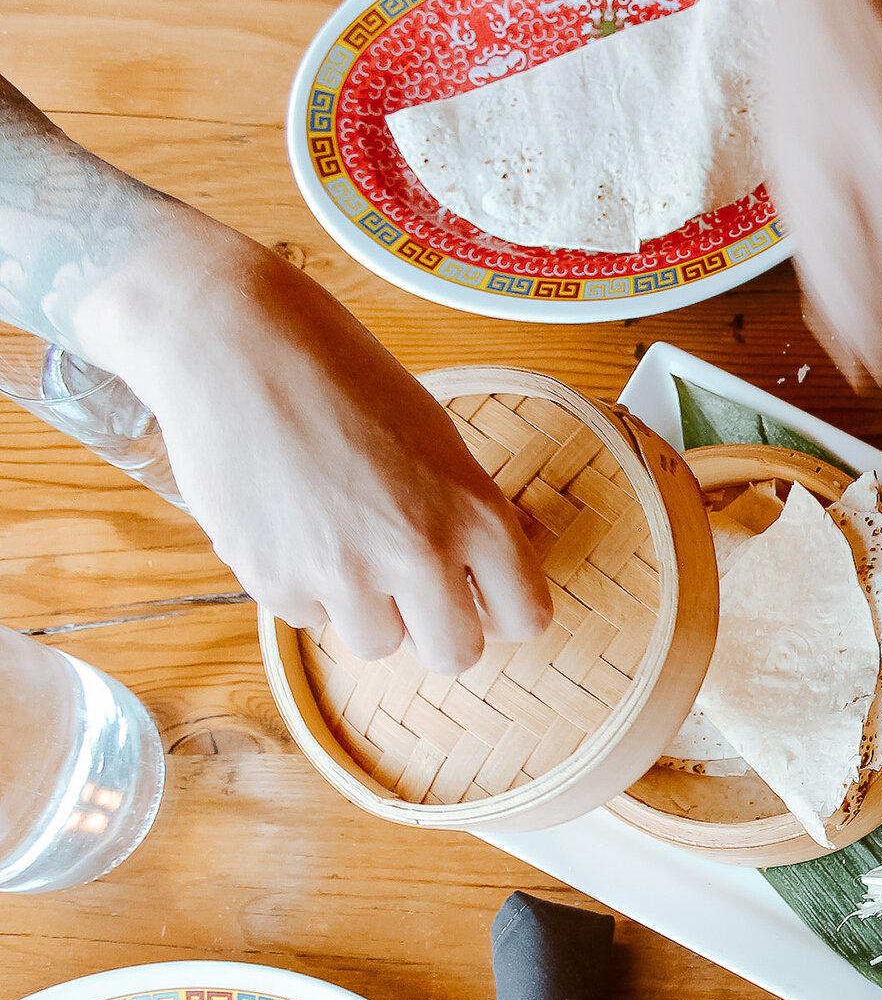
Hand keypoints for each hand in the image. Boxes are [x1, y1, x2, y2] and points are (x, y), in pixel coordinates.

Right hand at [79, 211, 550, 673]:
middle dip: (434, 629)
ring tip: (339, 537)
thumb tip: (480, 586)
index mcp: (476, 513)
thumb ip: (465, 519)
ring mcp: (343, 573)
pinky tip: (290, 522)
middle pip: (455, 656)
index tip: (476, 593)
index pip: (526, 619)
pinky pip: (306, 619)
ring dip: (364, 608)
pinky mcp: (273, 579)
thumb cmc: (345, 379)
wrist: (237, 344)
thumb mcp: (439, 443)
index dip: (499, 608)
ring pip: (376, 644)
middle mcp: (419, 552)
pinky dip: (301, 585)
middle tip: (410, 590)